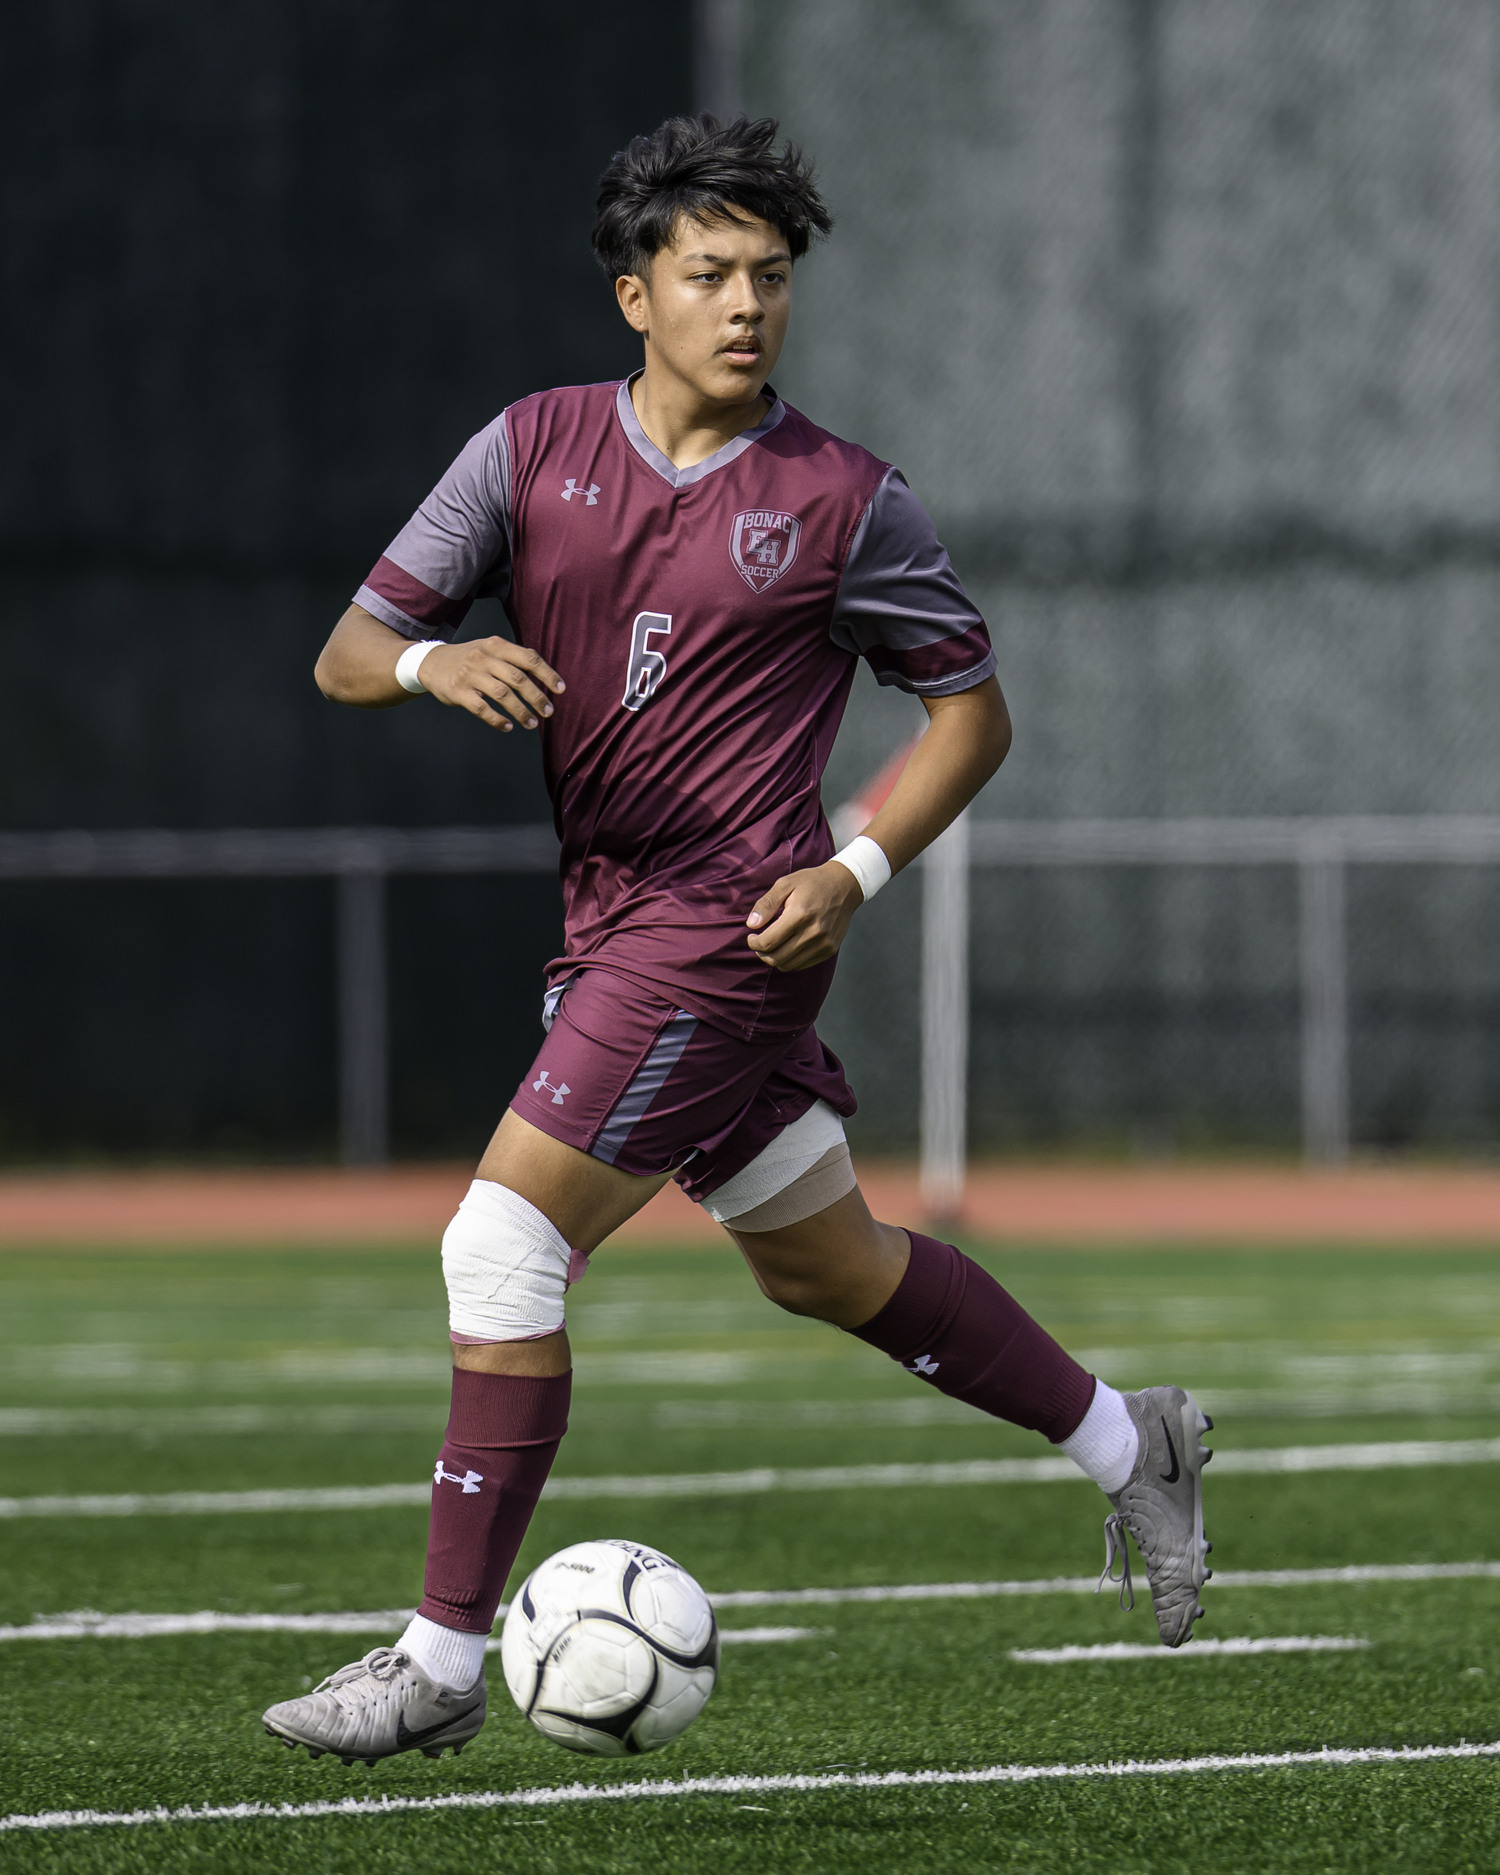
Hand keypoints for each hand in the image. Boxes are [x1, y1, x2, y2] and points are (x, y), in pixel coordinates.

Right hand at [415, 637, 565, 730]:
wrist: (431, 663)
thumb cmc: (470, 658)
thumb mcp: (490, 649)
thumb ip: (514, 658)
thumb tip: (546, 676)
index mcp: (496, 645)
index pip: (528, 658)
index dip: (547, 674)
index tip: (561, 690)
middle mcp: (483, 657)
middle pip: (518, 678)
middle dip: (537, 697)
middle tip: (548, 712)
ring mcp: (470, 674)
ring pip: (502, 695)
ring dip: (521, 712)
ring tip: (532, 724)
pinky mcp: (458, 692)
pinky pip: (482, 708)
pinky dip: (497, 720)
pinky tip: (508, 727)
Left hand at [745, 861, 864, 971]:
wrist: (844, 886)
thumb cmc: (811, 882)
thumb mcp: (785, 884)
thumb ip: (766, 904)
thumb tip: (751, 924)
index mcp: (800, 914)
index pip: (768, 942)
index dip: (754, 943)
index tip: (752, 937)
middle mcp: (813, 932)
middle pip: (776, 958)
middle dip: (761, 953)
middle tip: (759, 942)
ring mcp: (823, 943)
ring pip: (788, 965)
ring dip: (775, 958)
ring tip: (773, 944)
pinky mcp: (830, 949)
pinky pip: (802, 964)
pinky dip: (790, 959)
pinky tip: (789, 945)